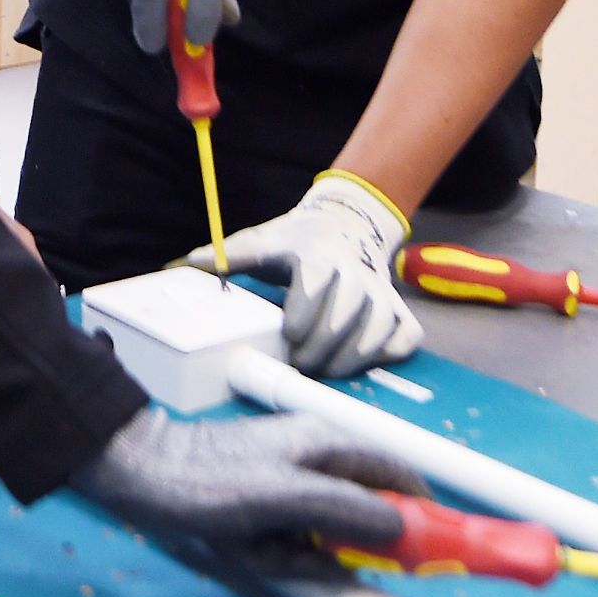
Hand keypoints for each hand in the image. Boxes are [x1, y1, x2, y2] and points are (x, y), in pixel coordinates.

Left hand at [70, 407, 424, 582]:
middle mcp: (318, 463)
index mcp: (331, 447)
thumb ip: (346, 512)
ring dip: (297, 559)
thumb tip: (401, 529)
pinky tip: (243, 551)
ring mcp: (290, 487)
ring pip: (324, 540)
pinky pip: (289, 546)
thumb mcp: (282, 499)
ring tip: (258, 550)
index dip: (421, 516)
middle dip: (337, 551)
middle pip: (362, 520)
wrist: (136, 477)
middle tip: (300, 556)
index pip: (400, 477)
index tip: (428, 557)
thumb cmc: (208, 482)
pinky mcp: (266, 511)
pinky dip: (272, 558)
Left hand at [201, 170, 422, 375]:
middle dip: (322, 345)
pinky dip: (388, 353)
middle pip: (347, 312)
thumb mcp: (263, 241)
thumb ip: (231, 255)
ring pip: (379, 327)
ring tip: (326, 370)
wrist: (346, 226)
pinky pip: (404, 336)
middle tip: (300, 363)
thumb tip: (193, 263)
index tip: (289, 335)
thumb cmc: (295, 242)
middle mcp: (355, 271)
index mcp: (317, 253)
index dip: (304, 313)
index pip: (315, 283)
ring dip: (353, 356)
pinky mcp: (399, 309)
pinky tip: (362, 362)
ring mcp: (381, 291)